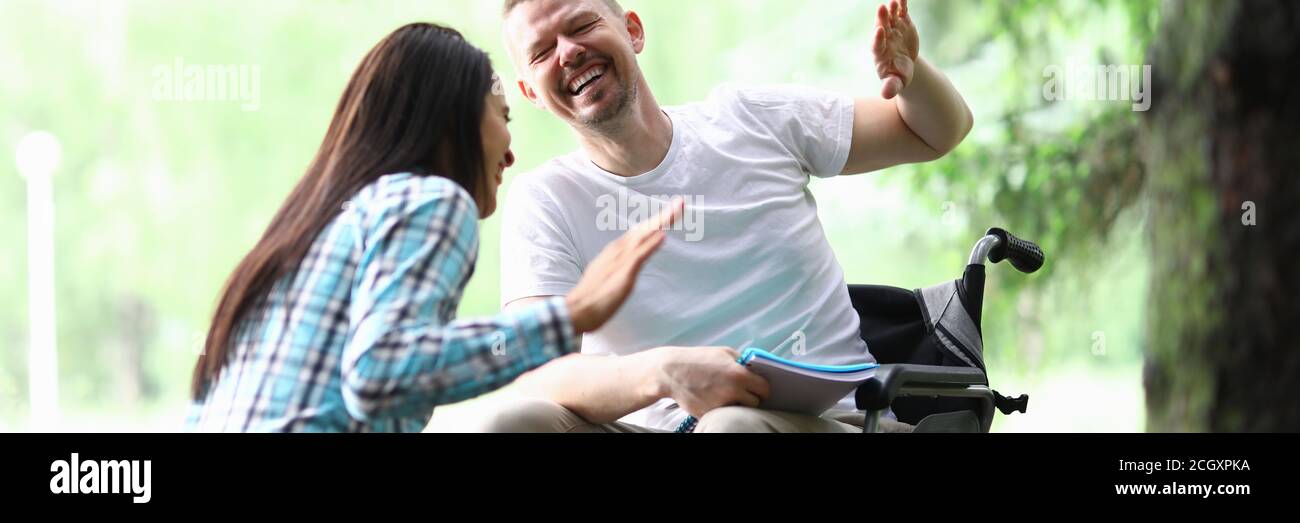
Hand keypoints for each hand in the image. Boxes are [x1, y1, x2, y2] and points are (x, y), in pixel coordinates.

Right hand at [565, 197, 684, 332]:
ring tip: (677, 210)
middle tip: (681, 202)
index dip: (656, 222)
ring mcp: (620, 261)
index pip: (640, 233)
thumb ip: (621, 266)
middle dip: (664, 215)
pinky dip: (651, 245)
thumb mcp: (608, 275)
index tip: (672, 212)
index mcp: (616, 252)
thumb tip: (633, 260)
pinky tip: (663, 235)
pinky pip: (639, 257)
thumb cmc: (591, 297)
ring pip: (644, 237)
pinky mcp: (623, 274)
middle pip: (644, 229)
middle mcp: (618, 251)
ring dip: (661, 222)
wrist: (576, 311)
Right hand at [652, 346, 770, 417]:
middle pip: (755, 403)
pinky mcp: (709, 414)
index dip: (763, 389)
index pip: (765, 389)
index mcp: (739, 375)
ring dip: (737, 404)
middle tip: (742, 392)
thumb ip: (743, 362)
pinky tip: (712, 398)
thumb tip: (757, 370)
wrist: (670, 372)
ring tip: (725, 394)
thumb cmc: (698, 359)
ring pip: (740, 410)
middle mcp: (733, 392)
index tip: (758, 388)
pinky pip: (723, 413)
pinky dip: (721, 408)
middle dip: (751, 398)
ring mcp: (721, 405)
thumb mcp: (724, 352)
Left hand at [873, 0, 919, 98]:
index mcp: (880, 53)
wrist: (905, 67)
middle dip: (881, 18)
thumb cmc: (898, 77)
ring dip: (891, 9)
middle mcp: (884, 39)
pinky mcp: (903, 24)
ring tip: (894, 1)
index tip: (879, 31)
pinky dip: (902, 5)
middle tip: (881, 8)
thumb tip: (887, 94)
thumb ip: (890, 87)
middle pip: (881, 27)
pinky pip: (901, 13)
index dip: (877, 38)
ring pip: (890, 18)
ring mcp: (893, 30)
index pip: (876, 44)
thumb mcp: (896, 84)